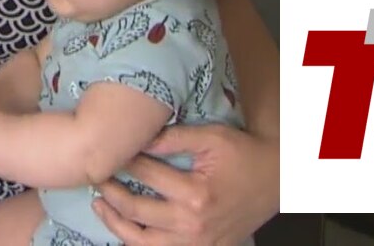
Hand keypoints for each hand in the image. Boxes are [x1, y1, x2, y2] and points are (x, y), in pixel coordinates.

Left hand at [92, 124, 278, 245]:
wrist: (277, 181)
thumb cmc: (244, 154)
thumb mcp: (211, 138)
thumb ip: (173, 138)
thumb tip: (139, 138)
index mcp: (195, 193)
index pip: (145, 174)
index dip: (123, 161)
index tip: (108, 152)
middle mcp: (193, 223)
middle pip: (136, 210)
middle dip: (110, 192)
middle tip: (96, 177)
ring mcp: (197, 242)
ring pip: (143, 242)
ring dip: (116, 224)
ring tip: (100, 206)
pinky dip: (139, 242)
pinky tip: (125, 227)